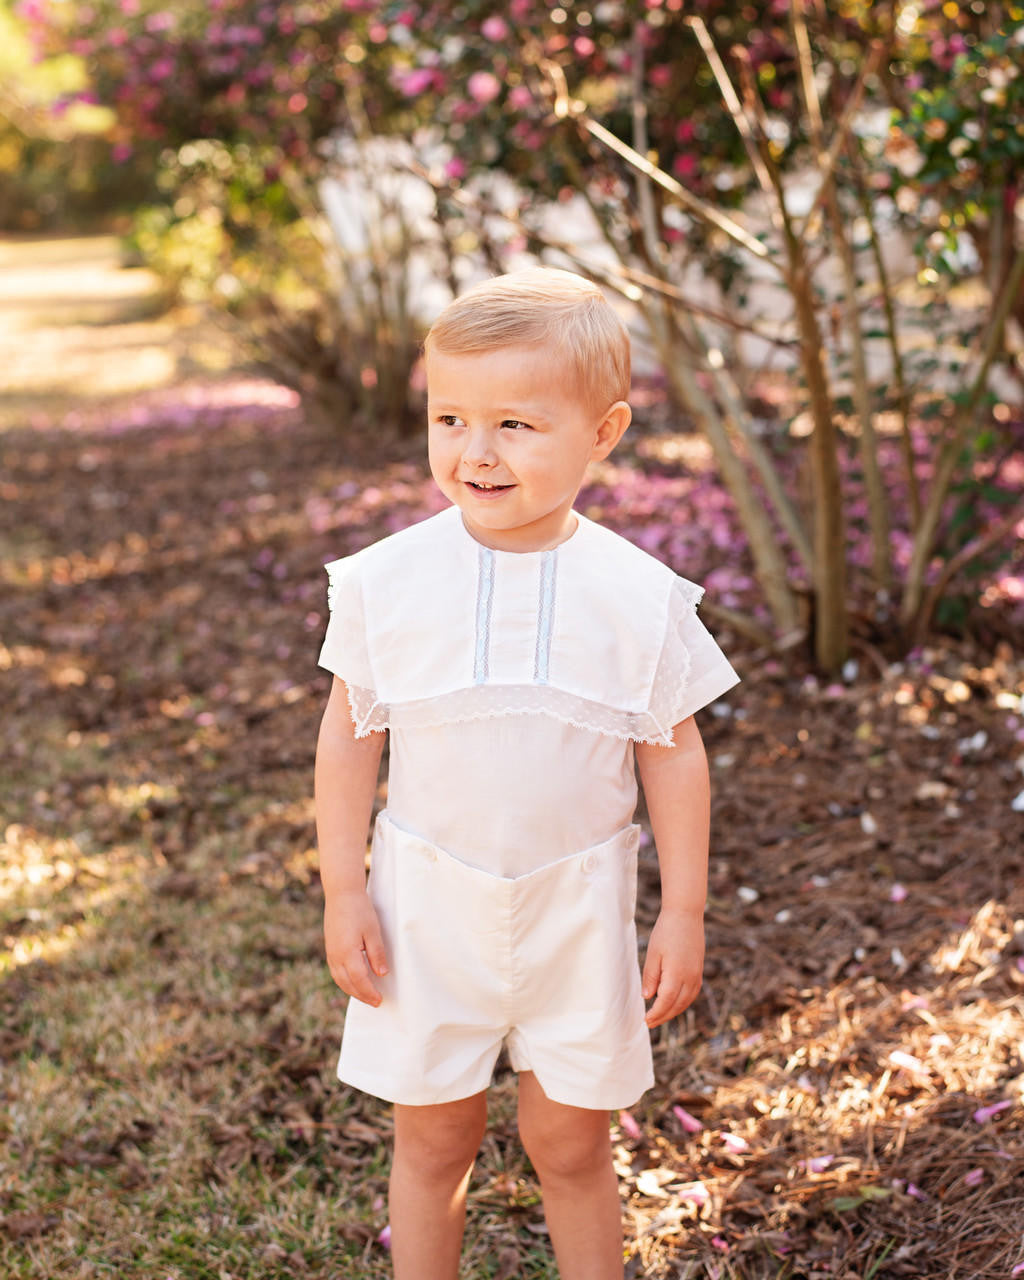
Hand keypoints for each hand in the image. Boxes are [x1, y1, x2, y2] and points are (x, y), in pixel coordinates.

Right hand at [324, 889, 388, 1006]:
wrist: (341, 893)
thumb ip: (377, 954)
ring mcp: (330, 953)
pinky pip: (335, 972)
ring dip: (352, 990)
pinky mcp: (330, 948)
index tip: (379, 1000)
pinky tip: (353, 981)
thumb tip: (382, 974)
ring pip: (339, 979)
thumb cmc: (359, 910)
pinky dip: (345, 981)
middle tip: (375, 1002)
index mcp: (347, 952)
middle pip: (347, 983)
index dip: (369, 992)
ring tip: (366, 995)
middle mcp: (335, 956)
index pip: (359, 980)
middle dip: (361, 995)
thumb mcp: (373, 931)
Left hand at [642, 908, 703, 1027]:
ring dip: (673, 1011)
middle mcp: (690, 978)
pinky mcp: (699, 970)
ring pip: (686, 1001)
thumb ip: (651, 977)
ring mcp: (697, 974)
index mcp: (677, 974)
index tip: (645, 1021)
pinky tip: (674, 1002)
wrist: (686, 914)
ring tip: (660, 1016)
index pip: (665, 1002)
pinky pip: (692, 993)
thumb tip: (648, 997)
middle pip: (677, 1005)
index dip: (656, 1014)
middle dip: (663, 1016)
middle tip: (650, 1023)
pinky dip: (683, 1002)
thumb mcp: (653, 953)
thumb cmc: (666, 931)